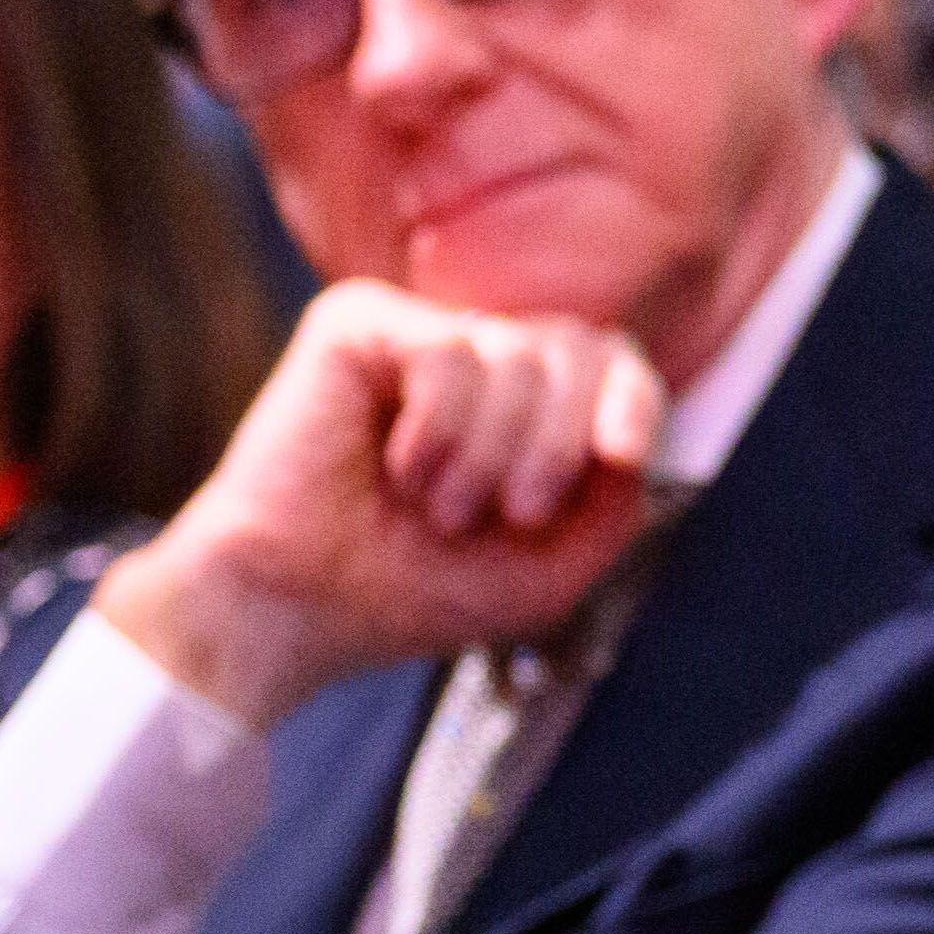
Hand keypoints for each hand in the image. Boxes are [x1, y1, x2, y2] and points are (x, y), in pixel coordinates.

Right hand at [99, 283, 667, 722]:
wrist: (299, 610)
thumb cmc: (412, 591)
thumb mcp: (551, 570)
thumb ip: (614, 504)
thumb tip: (629, 436)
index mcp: (525, 405)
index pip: (612, 360)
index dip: (633, 398)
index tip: (620, 454)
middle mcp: (478, 356)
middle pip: (580, 345)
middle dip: (558, 444)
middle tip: (512, 512)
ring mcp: (418, 334)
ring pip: (519, 355)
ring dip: (491, 455)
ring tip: (437, 506)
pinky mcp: (357, 323)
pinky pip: (450, 349)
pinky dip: (438, 429)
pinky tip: (397, 467)